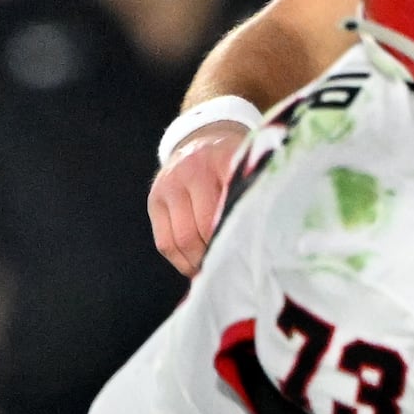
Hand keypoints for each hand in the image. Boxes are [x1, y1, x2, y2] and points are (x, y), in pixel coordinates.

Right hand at [150, 125, 245, 276]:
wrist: (202, 140)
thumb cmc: (236, 163)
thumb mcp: (250, 170)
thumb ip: (254, 196)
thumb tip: (258, 241)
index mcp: (222, 161)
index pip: (226, 210)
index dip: (235, 239)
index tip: (248, 259)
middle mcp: (191, 172)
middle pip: (199, 229)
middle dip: (215, 256)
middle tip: (231, 271)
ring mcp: (168, 186)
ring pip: (178, 240)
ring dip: (196, 264)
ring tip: (214, 273)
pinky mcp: (154, 200)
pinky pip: (163, 241)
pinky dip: (180, 261)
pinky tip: (195, 267)